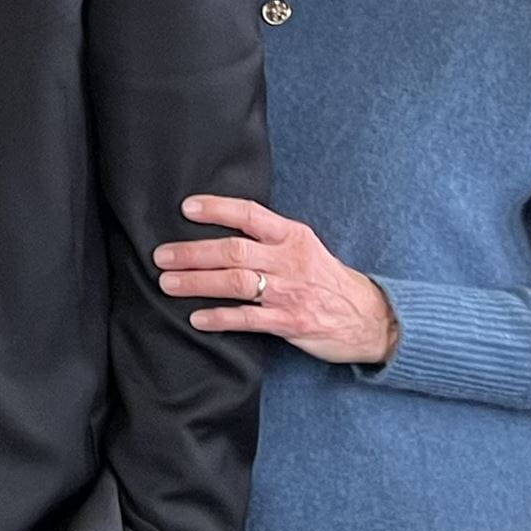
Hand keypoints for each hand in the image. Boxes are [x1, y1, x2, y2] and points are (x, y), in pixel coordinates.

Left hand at [155, 194, 400, 366]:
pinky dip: (220, 318)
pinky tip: (197, 318)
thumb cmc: (328, 280)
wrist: (370, 318)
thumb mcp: (305, 248)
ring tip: (168, 283)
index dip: (218, 209)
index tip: (187, 208)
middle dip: (192, 253)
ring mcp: (289, 292)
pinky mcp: (290, 322)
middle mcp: (289, 261)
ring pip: (235, 282)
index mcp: (293, 237)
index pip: (250, 215)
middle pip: (233, 251)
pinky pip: (248, 319)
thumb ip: (269, 239)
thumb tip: (222, 230)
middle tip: (161, 256)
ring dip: (197, 282)